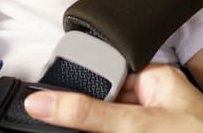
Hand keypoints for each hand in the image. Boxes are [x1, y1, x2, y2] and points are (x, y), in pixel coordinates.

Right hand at [23, 64, 202, 131]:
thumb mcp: (138, 124)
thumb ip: (91, 114)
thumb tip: (45, 102)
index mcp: (157, 78)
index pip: (106, 74)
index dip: (79, 86)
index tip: (48, 99)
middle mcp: (157, 98)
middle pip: (105, 103)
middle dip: (87, 115)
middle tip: (60, 118)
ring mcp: (156, 122)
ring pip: (111, 124)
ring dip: (98, 128)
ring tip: (79, 127)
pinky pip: (122, 132)